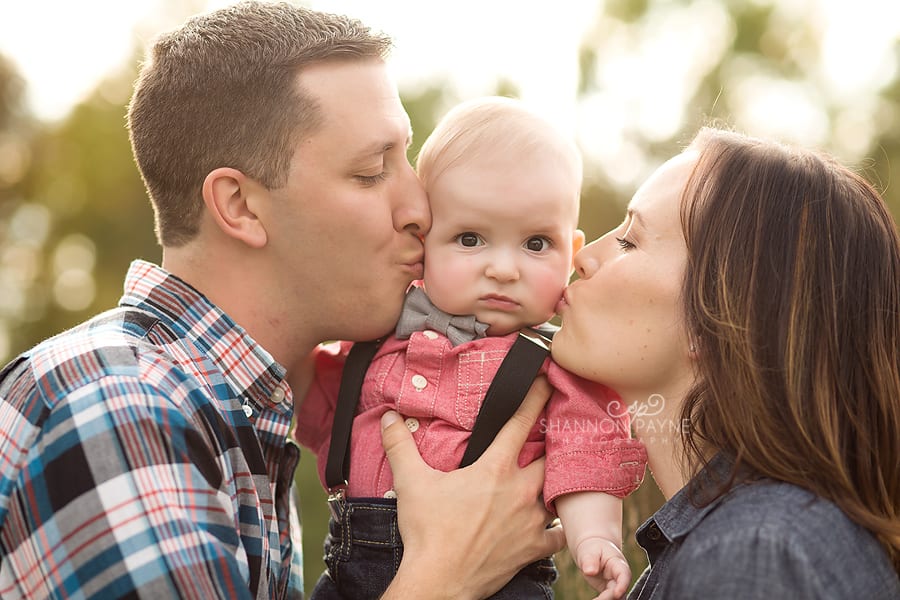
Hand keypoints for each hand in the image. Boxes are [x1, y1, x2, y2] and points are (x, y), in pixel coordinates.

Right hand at [379, 376, 564, 598]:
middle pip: (551, 456)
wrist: (438, 582)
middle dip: (552, 444)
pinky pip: (559, 534)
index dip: (536, 397)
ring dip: (556, 485)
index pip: (521, 422)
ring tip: (555, 477)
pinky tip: (554, 522)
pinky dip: (559, 527)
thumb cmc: (427, 532)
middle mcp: (521, 491)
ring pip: (558, 494)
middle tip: (554, 434)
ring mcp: (531, 521)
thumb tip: (389, 417)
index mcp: (495, 469)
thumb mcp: (410, 482)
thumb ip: (400, 445)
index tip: (547, 380)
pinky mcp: (534, 548)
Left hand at [574, 537, 629, 599]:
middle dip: (609, 597)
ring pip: (616, 598)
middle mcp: (620, 577)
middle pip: (620, 590)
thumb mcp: (590, 551)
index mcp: (618, 563)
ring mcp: (615, 586)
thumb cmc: (593, 549)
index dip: (623, 585)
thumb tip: (589, 571)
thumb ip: (590, 560)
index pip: (624, 574)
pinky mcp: (609, 592)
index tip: (617, 593)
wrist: (594, 552)